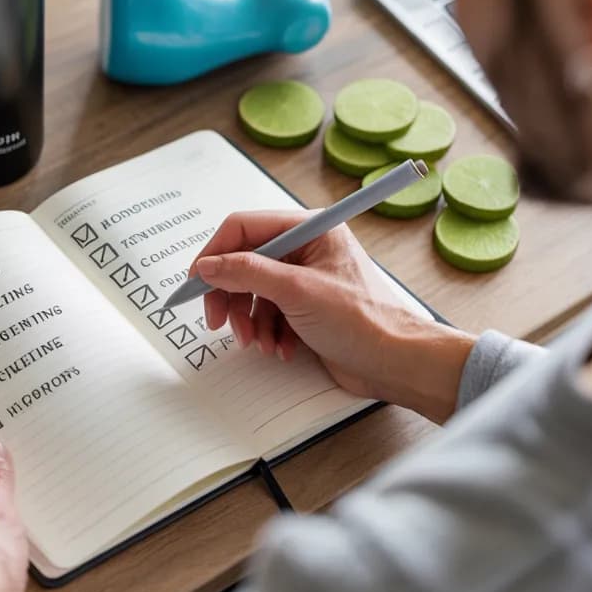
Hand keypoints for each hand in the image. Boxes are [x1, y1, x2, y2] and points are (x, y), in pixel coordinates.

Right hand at [190, 211, 475, 422]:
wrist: (396, 363)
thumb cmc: (362, 321)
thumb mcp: (296, 291)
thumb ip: (246, 273)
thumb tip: (207, 266)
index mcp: (310, 228)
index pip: (244, 228)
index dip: (215, 254)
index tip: (196, 283)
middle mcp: (306, 248)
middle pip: (244, 262)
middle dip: (230, 295)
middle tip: (217, 322)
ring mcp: (306, 278)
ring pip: (253, 291)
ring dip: (249, 320)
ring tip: (258, 342)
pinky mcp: (306, 307)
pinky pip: (269, 313)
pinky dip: (267, 332)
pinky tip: (280, 348)